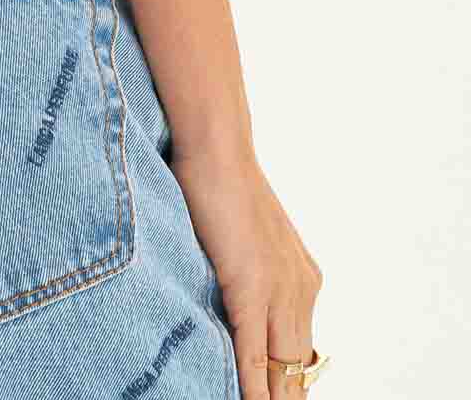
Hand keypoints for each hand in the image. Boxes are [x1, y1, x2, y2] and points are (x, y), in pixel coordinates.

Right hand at [172, 141, 322, 399]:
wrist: (217, 147)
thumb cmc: (221, 182)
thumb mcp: (249, 239)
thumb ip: (253, 274)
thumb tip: (238, 300)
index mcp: (304, 279)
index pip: (301, 349)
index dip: (291, 381)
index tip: (283, 394)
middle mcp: (302, 289)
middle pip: (298, 368)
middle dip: (287, 394)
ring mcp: (280, 290)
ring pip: (281, 369)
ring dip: (271, 396)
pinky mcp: (251, 288)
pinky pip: (253, 354)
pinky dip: (252, 385)